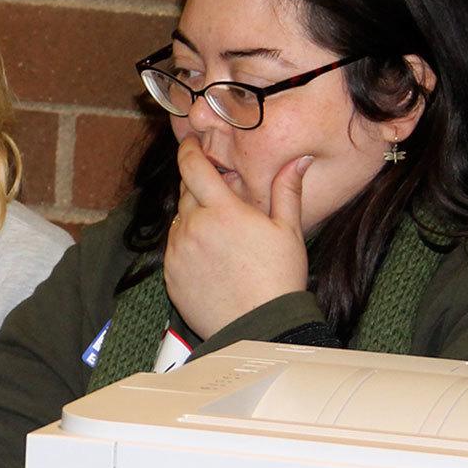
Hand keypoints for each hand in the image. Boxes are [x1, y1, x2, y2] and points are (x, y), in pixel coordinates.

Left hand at [164, 136, 311, 338]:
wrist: (258, 326)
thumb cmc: (279, 278)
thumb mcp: (288, 230)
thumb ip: (286, 190)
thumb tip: (298, 160)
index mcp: (221, 210)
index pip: (193, 166)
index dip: (189, 149)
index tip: (192, 142)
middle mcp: (192, 227)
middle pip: (186, 192)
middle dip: (199, 186)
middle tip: (220, 192)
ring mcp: (177, 252)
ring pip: (179, 221)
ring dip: (193, 217)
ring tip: (221, 231)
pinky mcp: (170, 274)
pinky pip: (173, 248)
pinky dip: (186, 244)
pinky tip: (210, 255)